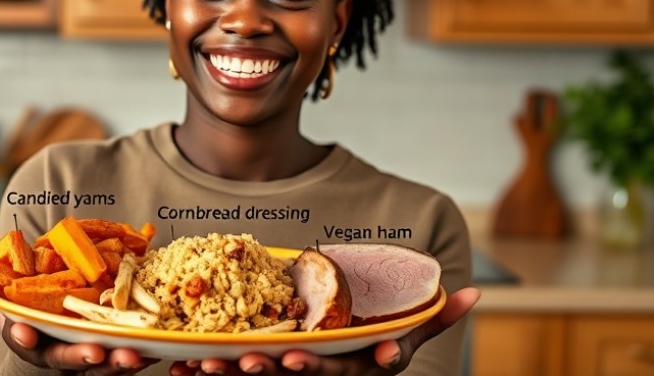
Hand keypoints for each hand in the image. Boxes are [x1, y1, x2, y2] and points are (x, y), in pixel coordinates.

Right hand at [0, 247, 156, 374]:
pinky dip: (139, 357)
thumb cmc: (22, 315)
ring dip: (118, 362)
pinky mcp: (109, 357)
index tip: (22, 330)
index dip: (20, 334)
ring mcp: (83, 359)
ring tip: (135, 354)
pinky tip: (154, 347)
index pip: (20, 338)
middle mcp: (54, 352)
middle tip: (95, 352)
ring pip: (101, 368)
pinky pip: (125, 360)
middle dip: (80, 357)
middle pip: (66, 360)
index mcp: (27, 336)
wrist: (49, 338)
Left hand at [169, 287, 480, 375]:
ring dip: (232, 373)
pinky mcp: (262, 369)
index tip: (320, 357)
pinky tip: (184, 364)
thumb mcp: (405, 331)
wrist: (350, 355)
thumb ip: (434, 316)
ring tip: (208, 365)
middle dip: (278, 371)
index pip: (345, 369)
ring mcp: (291, 375)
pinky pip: (233, 373)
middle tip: (261, 361)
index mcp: (353, 368)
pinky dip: (208, 369)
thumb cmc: (373, 344)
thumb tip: (476, 292)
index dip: (332, 365)